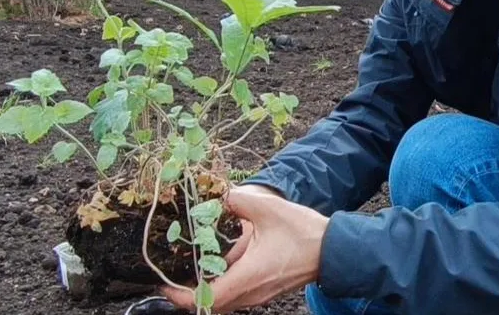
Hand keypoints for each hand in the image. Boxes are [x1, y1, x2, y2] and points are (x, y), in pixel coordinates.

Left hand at [161, 184, 328, 312]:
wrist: (334, 250)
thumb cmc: (305, 233)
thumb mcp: (269, 210)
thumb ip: (239, 201)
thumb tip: (217, 196)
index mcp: (249, 276)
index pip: (206, 298)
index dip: (181, 295)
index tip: (164, 285)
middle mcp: (251, 292)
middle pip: (210, 303)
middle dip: (188, 291)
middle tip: (171, 273)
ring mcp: (259, 295)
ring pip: (223, 300)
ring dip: (205, 288)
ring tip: (191, 265)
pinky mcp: (265, 290)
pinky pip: (236, 294)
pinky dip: (221, 284)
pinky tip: (218, 262)